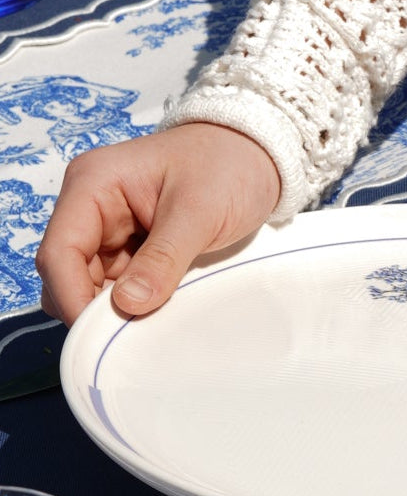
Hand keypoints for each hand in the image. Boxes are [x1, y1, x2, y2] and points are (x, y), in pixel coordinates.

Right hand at [37, 123, 280, 325]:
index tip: (100, 335)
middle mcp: (94, 207)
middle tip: (130, 339)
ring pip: (95, 284)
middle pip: (69, 272)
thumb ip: (163, 258)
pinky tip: (159, 315)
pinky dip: (136, 303)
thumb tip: (128, 304)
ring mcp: (114, 229)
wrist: (258, 156)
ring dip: (116, 309)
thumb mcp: (199, 213)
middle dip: (93, 308)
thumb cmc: (228, 166)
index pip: (59, 251)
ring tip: (150, 328)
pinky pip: (123, 284)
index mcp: (94, 185)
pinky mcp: (136, 247)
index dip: (72, 297)